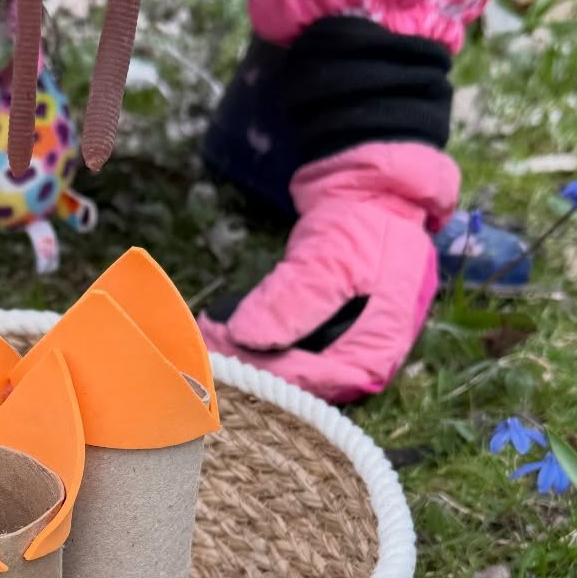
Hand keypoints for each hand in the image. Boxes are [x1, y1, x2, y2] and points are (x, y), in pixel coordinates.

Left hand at [200, 142, 458, 404]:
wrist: (376, 195)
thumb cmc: (362, 225)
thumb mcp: (331, 257)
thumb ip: (294, 299)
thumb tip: (247, 336)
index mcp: (373, 354)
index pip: (307, 380)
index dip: (257, 371)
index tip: (215, 352)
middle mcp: (361, 364)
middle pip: (295, 382)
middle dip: (247, 366)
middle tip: (200, 343)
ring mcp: (343, 352)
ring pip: (286, 371)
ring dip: (246, 357)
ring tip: (206, 336)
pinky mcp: (325, 339)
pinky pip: (287, 354)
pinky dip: (257, 345)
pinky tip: (226, 332)